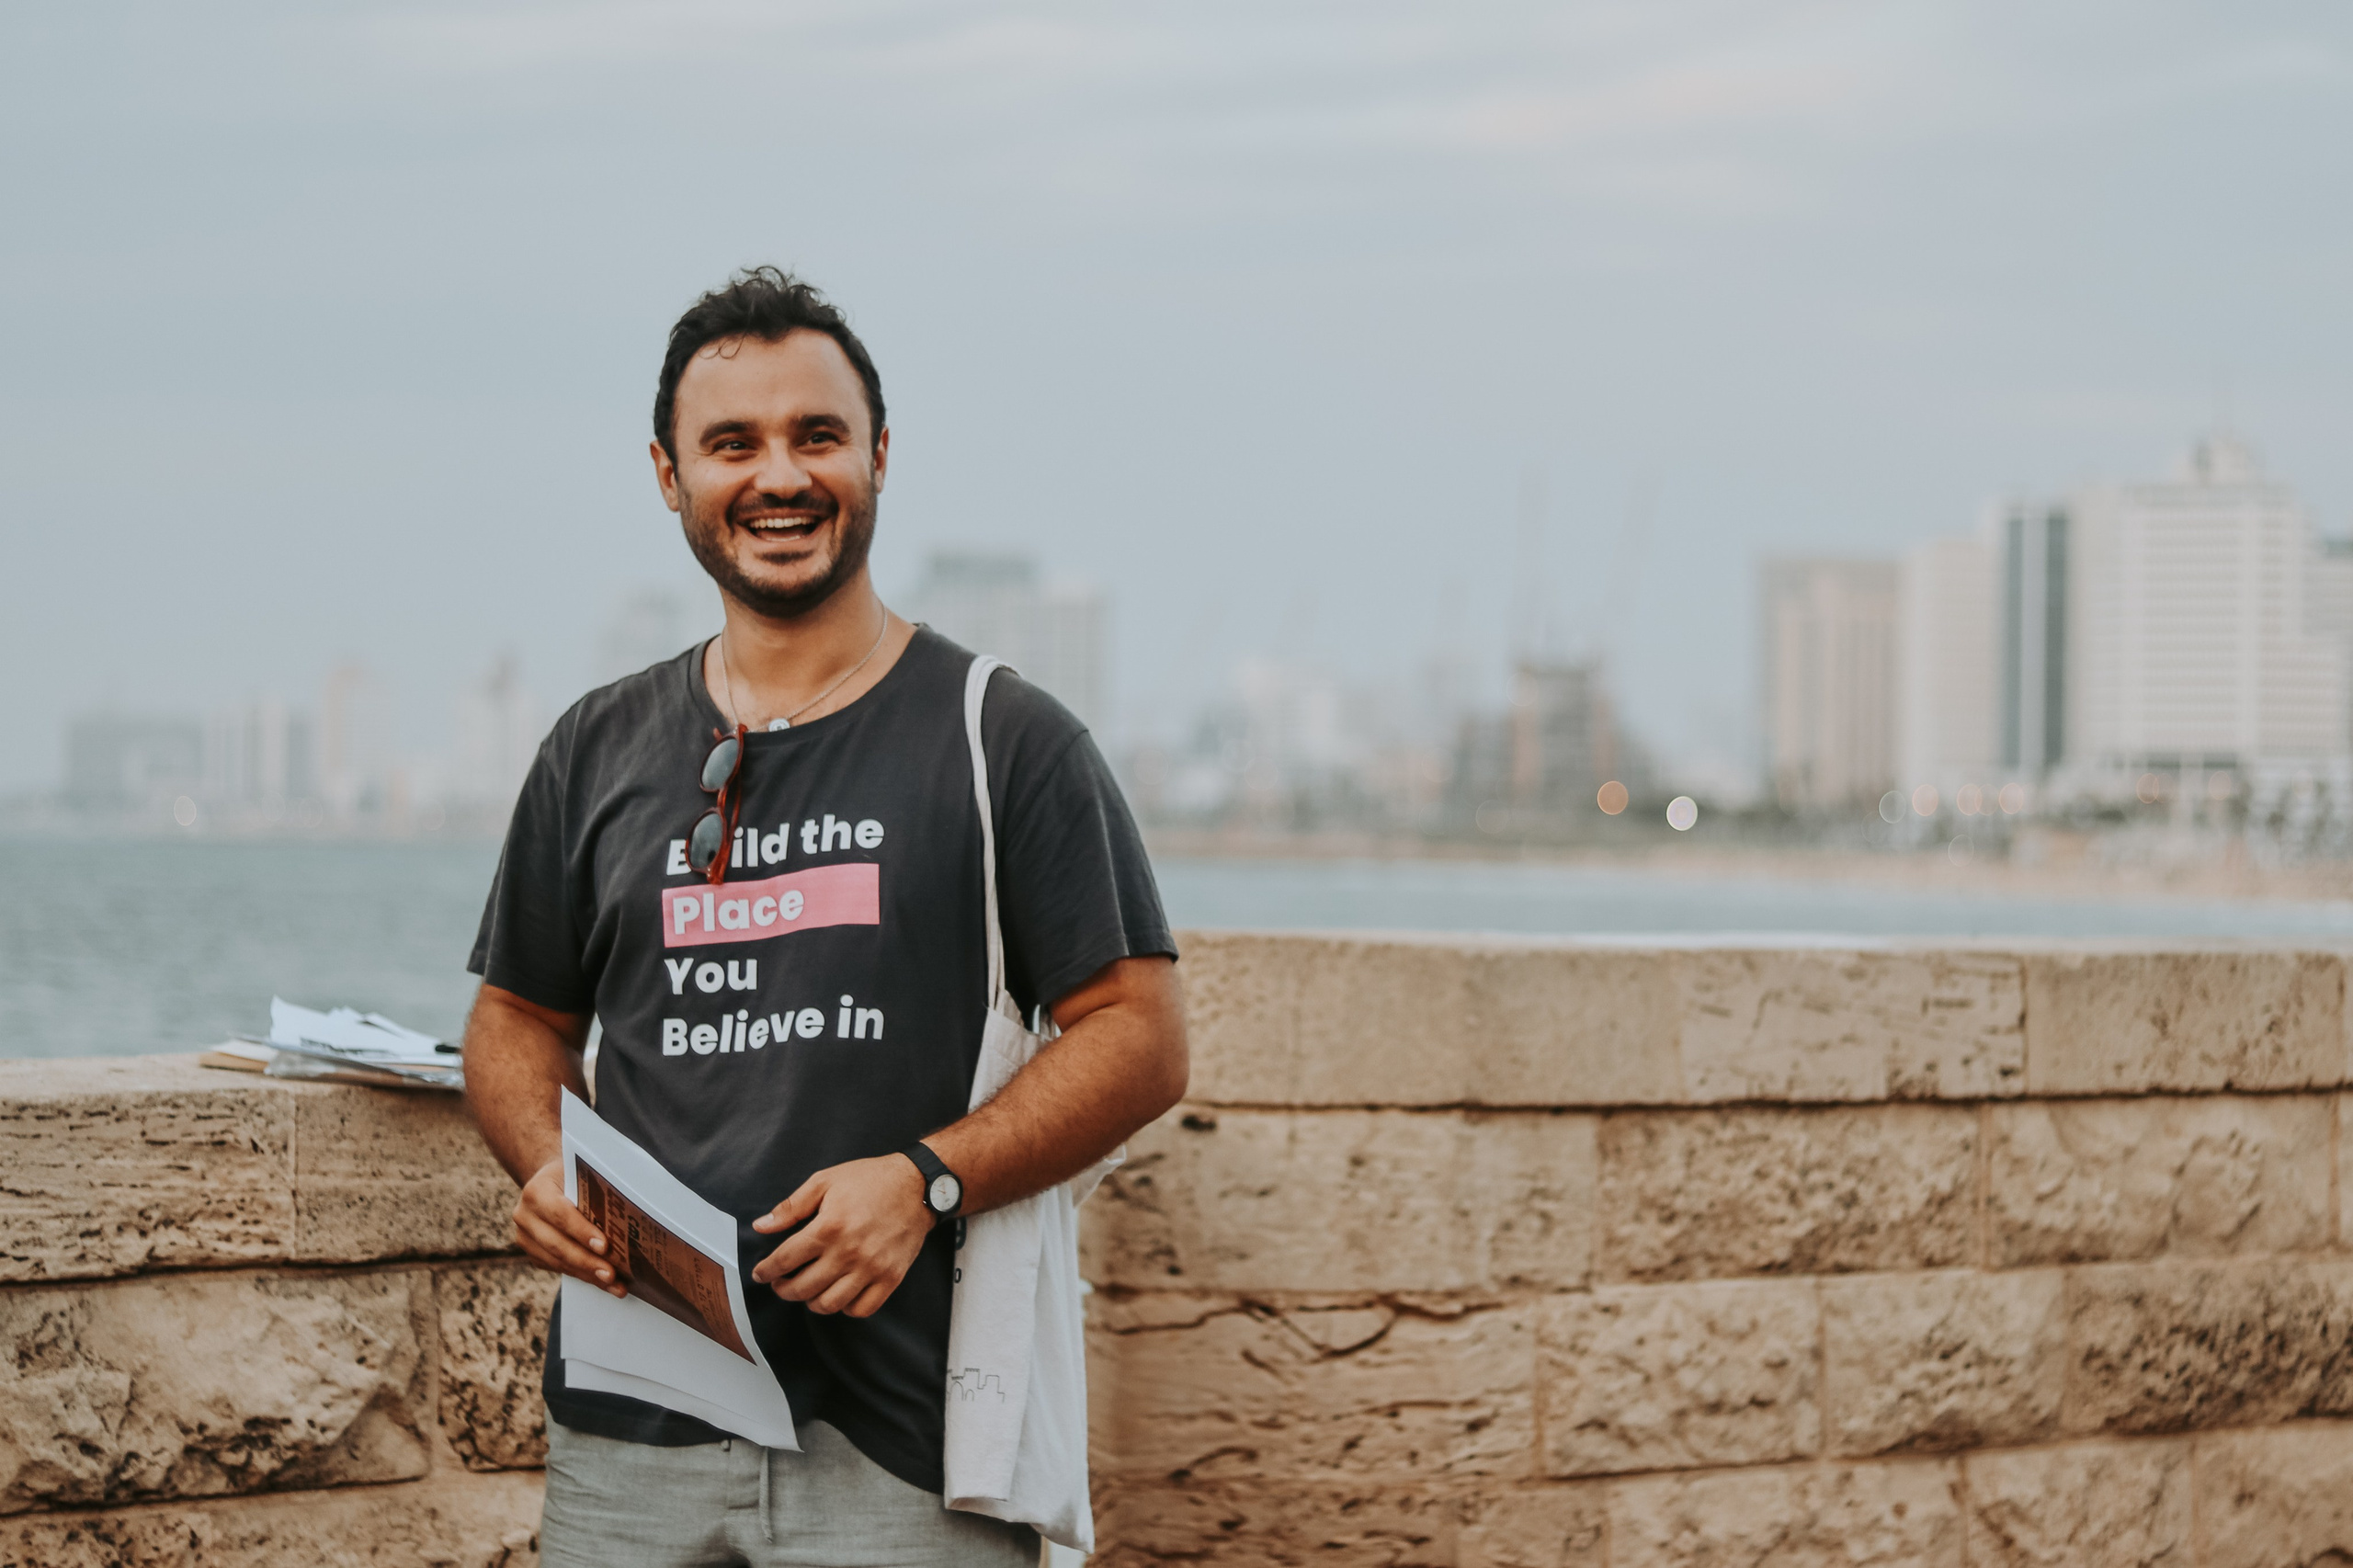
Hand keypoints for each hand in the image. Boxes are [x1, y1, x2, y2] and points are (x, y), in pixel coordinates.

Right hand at [514, 1159, 626, 1297]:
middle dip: (587, 1262)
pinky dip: (582, 1275)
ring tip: (614, 1285)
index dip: (582, 1232)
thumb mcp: (582, 1174)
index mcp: (536, 1191)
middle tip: (611, 1275)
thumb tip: (628, 1216)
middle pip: (558, 1244)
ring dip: (588, 1275)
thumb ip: (596, 1192)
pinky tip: (603, 1282)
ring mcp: (525, 1237)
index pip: (560, 1214)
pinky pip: (558, 1268)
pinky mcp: (532, 1252)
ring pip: (557, 1261)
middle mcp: (524, 1215)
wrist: (552, 1180)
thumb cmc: (574, 1175)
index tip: (604, 1246)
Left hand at [750, 1154, 932, 1317]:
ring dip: (810, 1302)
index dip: (766, 1271)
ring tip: (807, 1290)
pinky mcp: (890, 1278)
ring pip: (829, 1304)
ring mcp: (872, 1268)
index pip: (785, 1260)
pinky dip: (844, 1307)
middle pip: (802, 1288)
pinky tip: (838, 1293)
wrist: (918, 1186)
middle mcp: (849, 1252)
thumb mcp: (825, 1181)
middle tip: (780, 1282)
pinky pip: (861, 1309)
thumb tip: (762, 1226)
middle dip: (783, 1289)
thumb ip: (791, 1206)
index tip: (760, 1274)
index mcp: (829, 1227)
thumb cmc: (871, 1180)